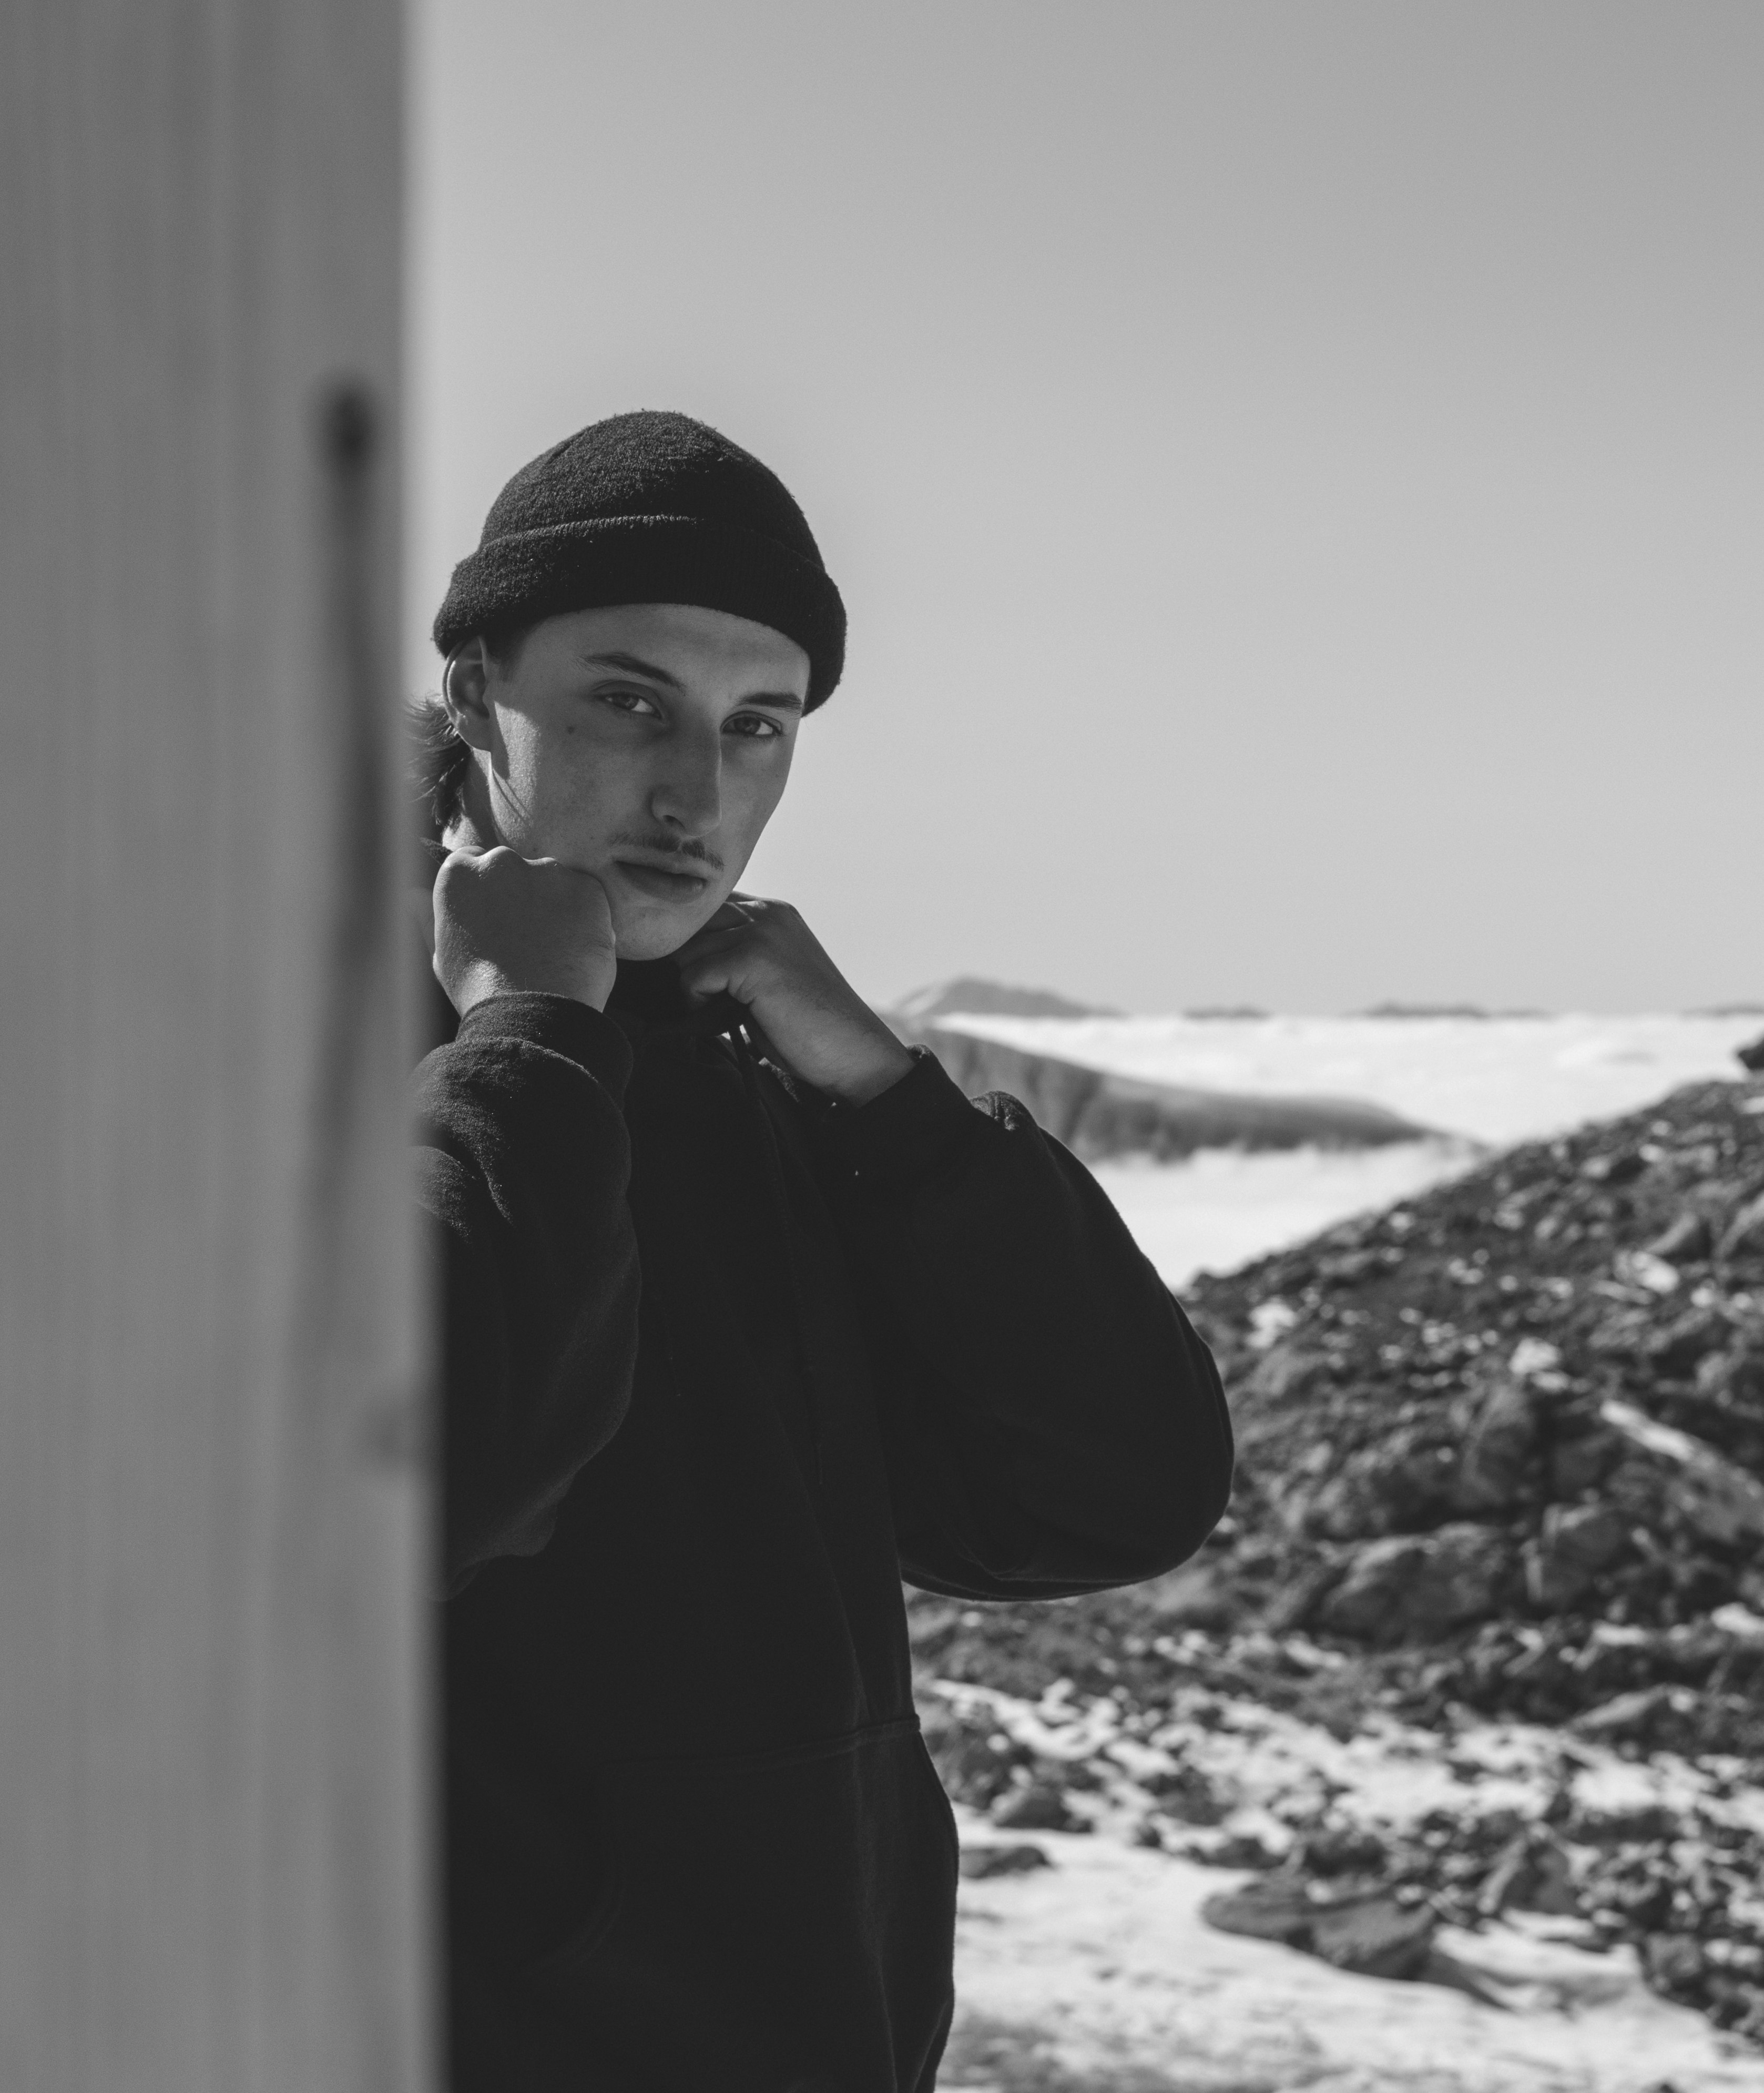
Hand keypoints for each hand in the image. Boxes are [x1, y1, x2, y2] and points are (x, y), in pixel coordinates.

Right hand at [432, 847, 617, 1016]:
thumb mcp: (443, 955)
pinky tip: (574, 951)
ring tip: (551, 951)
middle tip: (526, 939)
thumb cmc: (480, 992)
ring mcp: (547, 871)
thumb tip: (412, 896)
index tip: (495, 917)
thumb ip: (432, 918)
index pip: (473, 863)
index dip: (486, 893)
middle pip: (514, 870)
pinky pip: (587, 898)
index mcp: (460, 873)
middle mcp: (502, 861)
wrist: (533, 1015)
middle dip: (520, 896)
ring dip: (554, 906)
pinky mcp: (585, 887)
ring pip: (552, 883)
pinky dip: (585, 918)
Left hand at [673, 896, 913, 1104]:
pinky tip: (719, 1017)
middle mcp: (767, 912)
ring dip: (690, 984)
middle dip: (683, 960)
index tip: (689, 972)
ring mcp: (762, 932)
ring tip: (714, 1008)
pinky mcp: (753, 960)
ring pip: (686, 949)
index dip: (687, 938)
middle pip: (690, 923)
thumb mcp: (768, 974)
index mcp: (772, 911)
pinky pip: (694, 975)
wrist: (850, 1052)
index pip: (705, 905)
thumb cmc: (806, 1024)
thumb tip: (675, 952)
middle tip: (698, 996)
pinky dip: (696, 1002)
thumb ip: (734, 951)